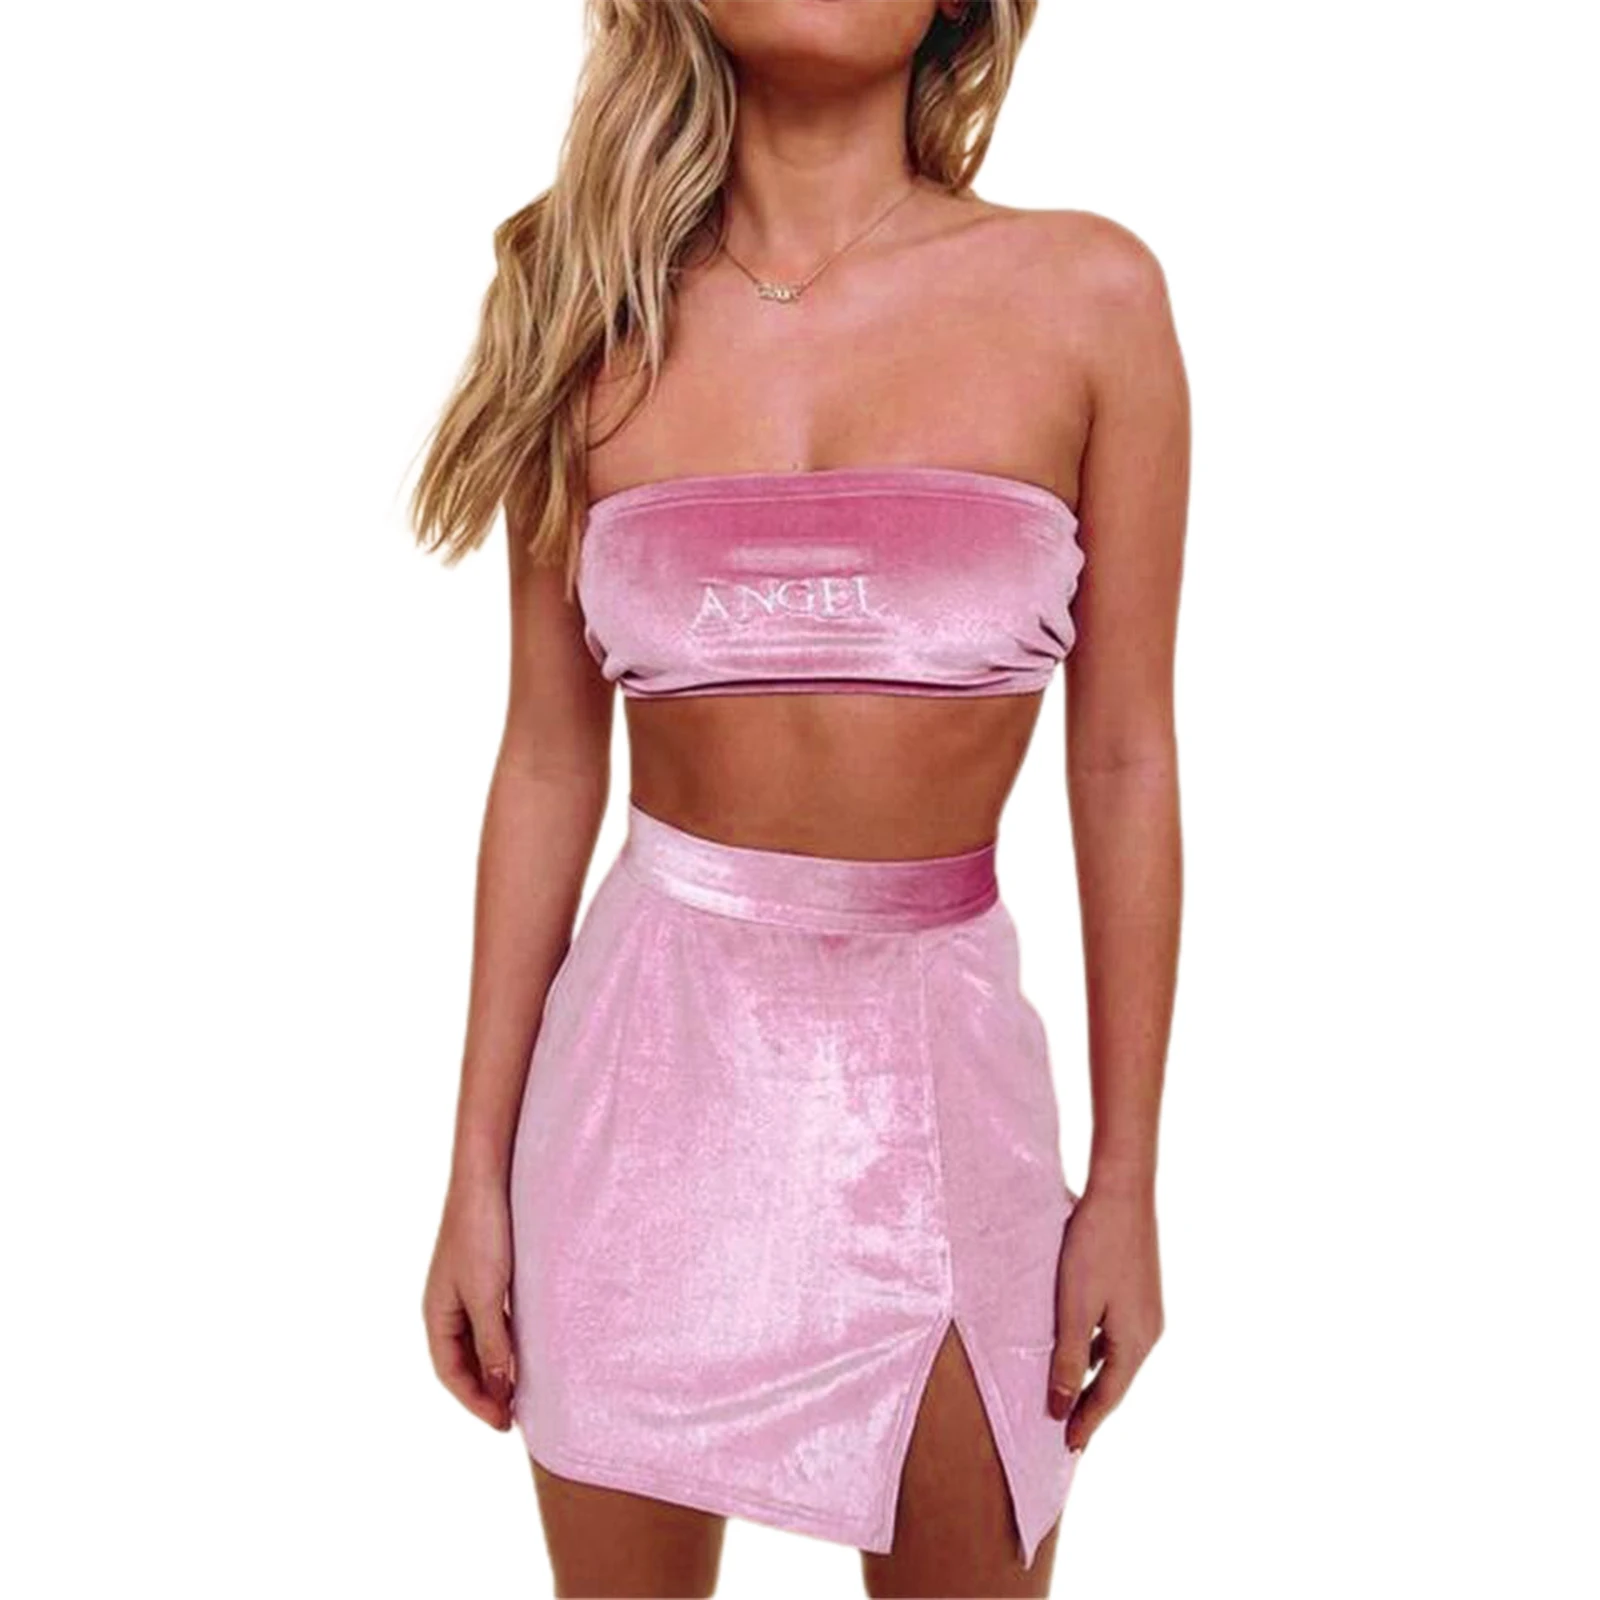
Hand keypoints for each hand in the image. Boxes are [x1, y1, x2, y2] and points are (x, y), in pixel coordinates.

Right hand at [422, 1175, 516, 1430]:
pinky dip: (505, 1342)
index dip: (475, 1401)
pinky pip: (492, 1321)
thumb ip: (493, 1342)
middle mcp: (446, 1306)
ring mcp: (465, 1290)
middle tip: (514, 1417)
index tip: (503, 1424)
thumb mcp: (487, 1295)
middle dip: (485, 1390)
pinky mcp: (485, 1275)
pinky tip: (525, 1348)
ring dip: (496, 1368)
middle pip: (462, 1362)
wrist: (486, 1180)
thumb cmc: (481, 1235)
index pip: (450, 1373)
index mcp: (436, 1314)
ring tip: (521, 1391)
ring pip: (478, 1342)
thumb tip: (499, 1390)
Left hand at [1048, 1178, 1163, 1453]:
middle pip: (1115, 1380)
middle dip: (1092, 1407)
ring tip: (1071, 1399)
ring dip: (1094, 1379)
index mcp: (1136, 1342)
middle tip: (1069, 1434)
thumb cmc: (1095, 1247)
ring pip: (1115, 1357)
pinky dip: (1096, 1351)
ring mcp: (1147, 1310)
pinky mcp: (1138, 1291)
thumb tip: (1062, 1408)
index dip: (1087, 1423)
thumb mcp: (1074, 1308)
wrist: (1122, 1192)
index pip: (1108, 1396)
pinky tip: (1080, 1350)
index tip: (1069, 1449)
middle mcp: (1149, 1331)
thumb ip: (1067, 1359)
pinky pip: (1116, 1335)